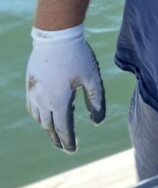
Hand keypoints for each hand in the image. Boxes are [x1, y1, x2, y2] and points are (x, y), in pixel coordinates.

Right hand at [26, 25, 105, 151]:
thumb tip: (97, 122)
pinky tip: (45, 112)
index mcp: (58, 102)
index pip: (63, 128)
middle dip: (57, 138)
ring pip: (38, 117)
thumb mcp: (93, 78)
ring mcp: (33, 92)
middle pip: (49, 126)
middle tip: (64, 146)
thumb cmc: (78, 57)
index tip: (73, 150)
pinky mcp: (30, 83)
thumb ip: (96, 101)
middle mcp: (42, 101)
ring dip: (47, 126)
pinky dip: (38, 114)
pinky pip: (31, 106)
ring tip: (57, 130)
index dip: (68, 141)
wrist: (56, 36)